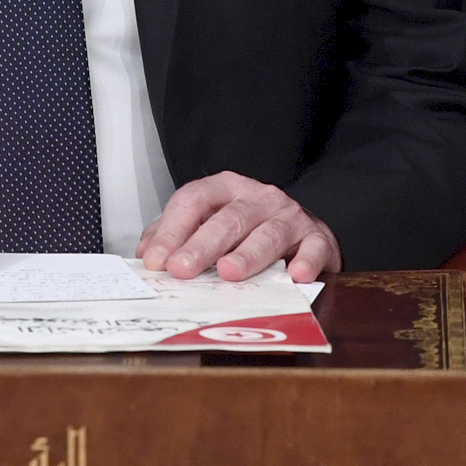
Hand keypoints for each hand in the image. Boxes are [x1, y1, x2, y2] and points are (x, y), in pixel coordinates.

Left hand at [138, 171, 339, 283]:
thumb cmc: (249, 229)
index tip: (156, 261)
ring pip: (267, 233)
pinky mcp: (317, 238)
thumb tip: (147, 254)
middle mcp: (258, 197)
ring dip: (247, 255)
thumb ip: (176, 234)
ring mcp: (289, 216)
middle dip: (202, 245)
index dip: (172, 230)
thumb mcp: (209, 222)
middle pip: (228, 219)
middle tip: (182, 269)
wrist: (303, 227)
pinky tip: (295, 276)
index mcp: (225, 188)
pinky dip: (305, 262)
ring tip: (228, 272)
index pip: (194, 200)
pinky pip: (313, 248)